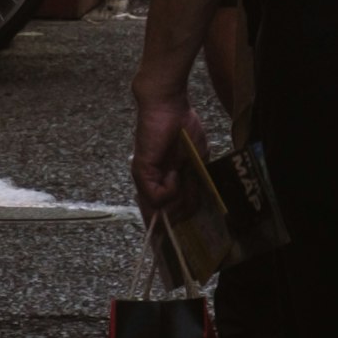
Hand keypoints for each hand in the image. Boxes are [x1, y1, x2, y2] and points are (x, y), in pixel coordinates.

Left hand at [132, 69, 197, 217]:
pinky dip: (170, 190)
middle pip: (163, 218)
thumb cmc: (184, 128)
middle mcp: (152, 184)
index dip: (177, 223)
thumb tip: (192, 208)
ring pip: (160, 210)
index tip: (187, 232)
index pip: (167, 212)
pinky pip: (157, 197)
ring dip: (177, 198)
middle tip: (190, 202)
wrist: (169, 105)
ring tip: (182, 175)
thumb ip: (193, 185)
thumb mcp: (196, 162)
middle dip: (179, 217)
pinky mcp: (141, 172)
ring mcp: (145, 180)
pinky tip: (175, 172)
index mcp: (165, 181)